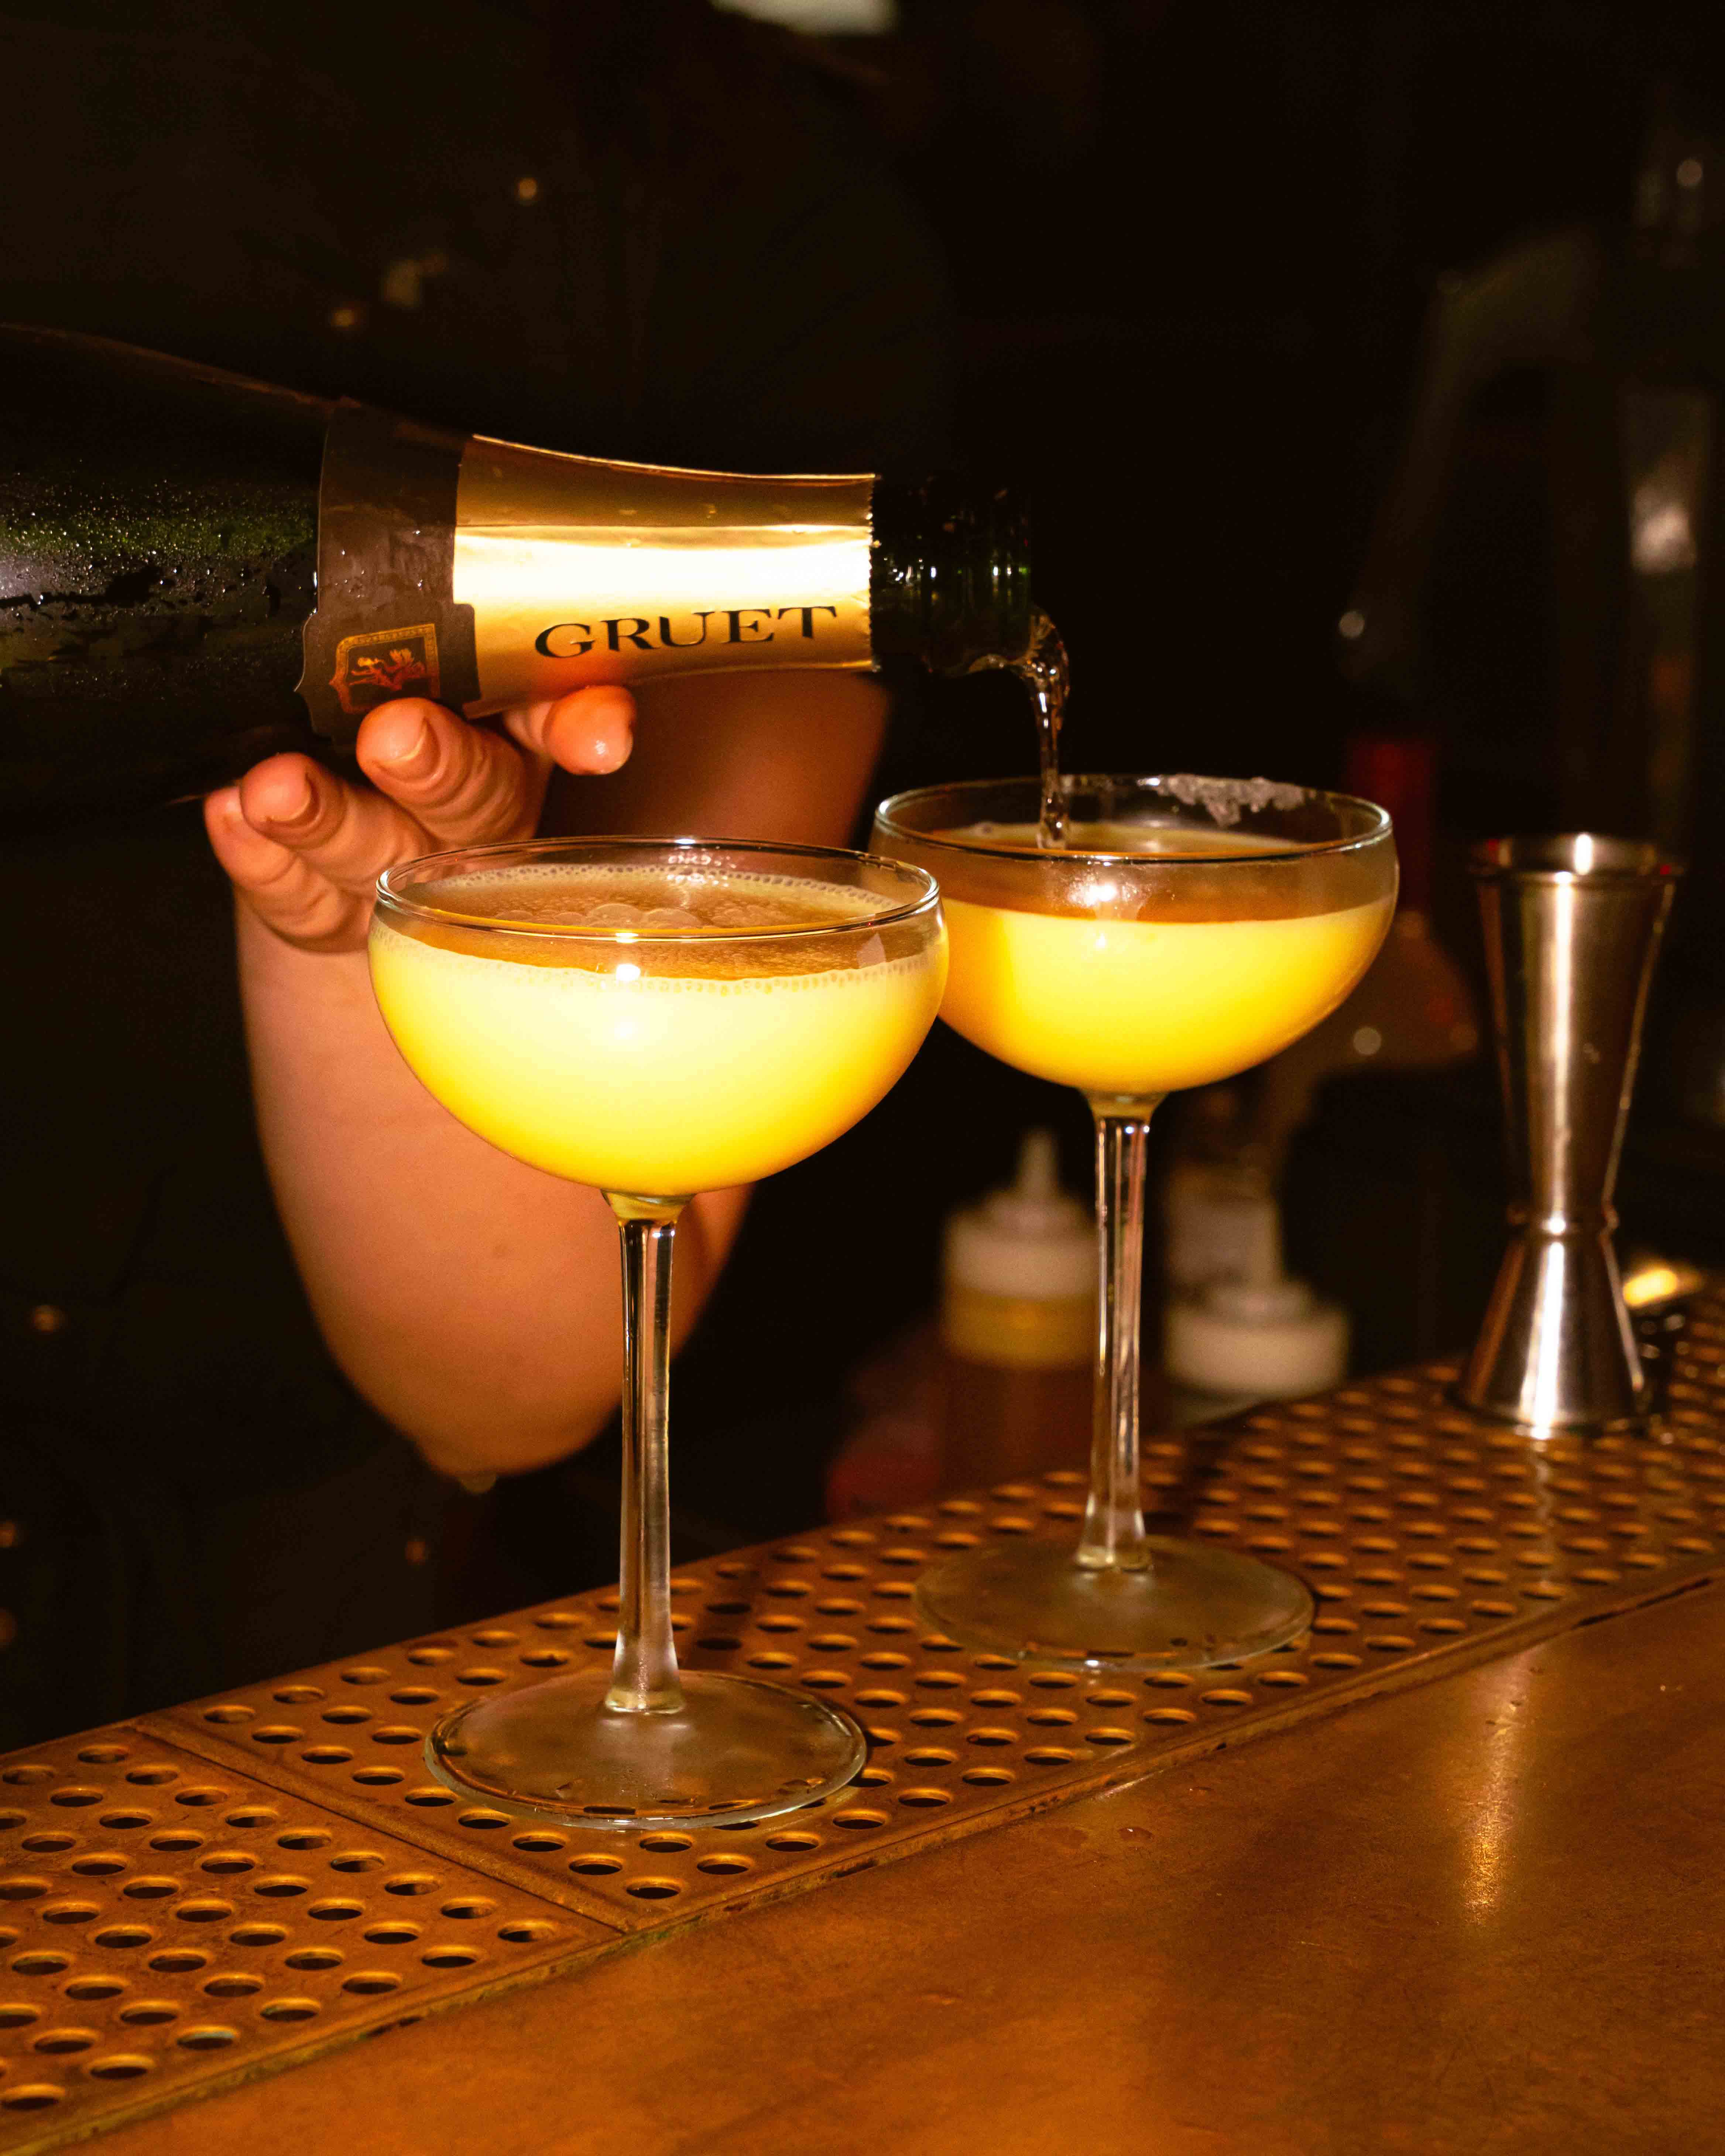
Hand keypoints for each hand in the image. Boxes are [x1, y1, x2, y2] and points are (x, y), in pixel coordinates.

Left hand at [203, 688, 634, 952]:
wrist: (345, 830)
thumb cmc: (416, 735)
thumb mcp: (472, 696)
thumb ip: (529, 686)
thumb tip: (609, 726)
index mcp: (512, 751)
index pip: (562, 729)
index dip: (586, 733)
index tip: (601, 745)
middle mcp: (466, 823)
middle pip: (466, 801)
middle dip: (434, 770)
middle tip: (394, 737)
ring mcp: (392, 871)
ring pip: (365, 851)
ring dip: (320, 821)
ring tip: (271, 789)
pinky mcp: (325, 912)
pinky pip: (295, 898)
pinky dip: (259, 860)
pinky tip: (229, 816)